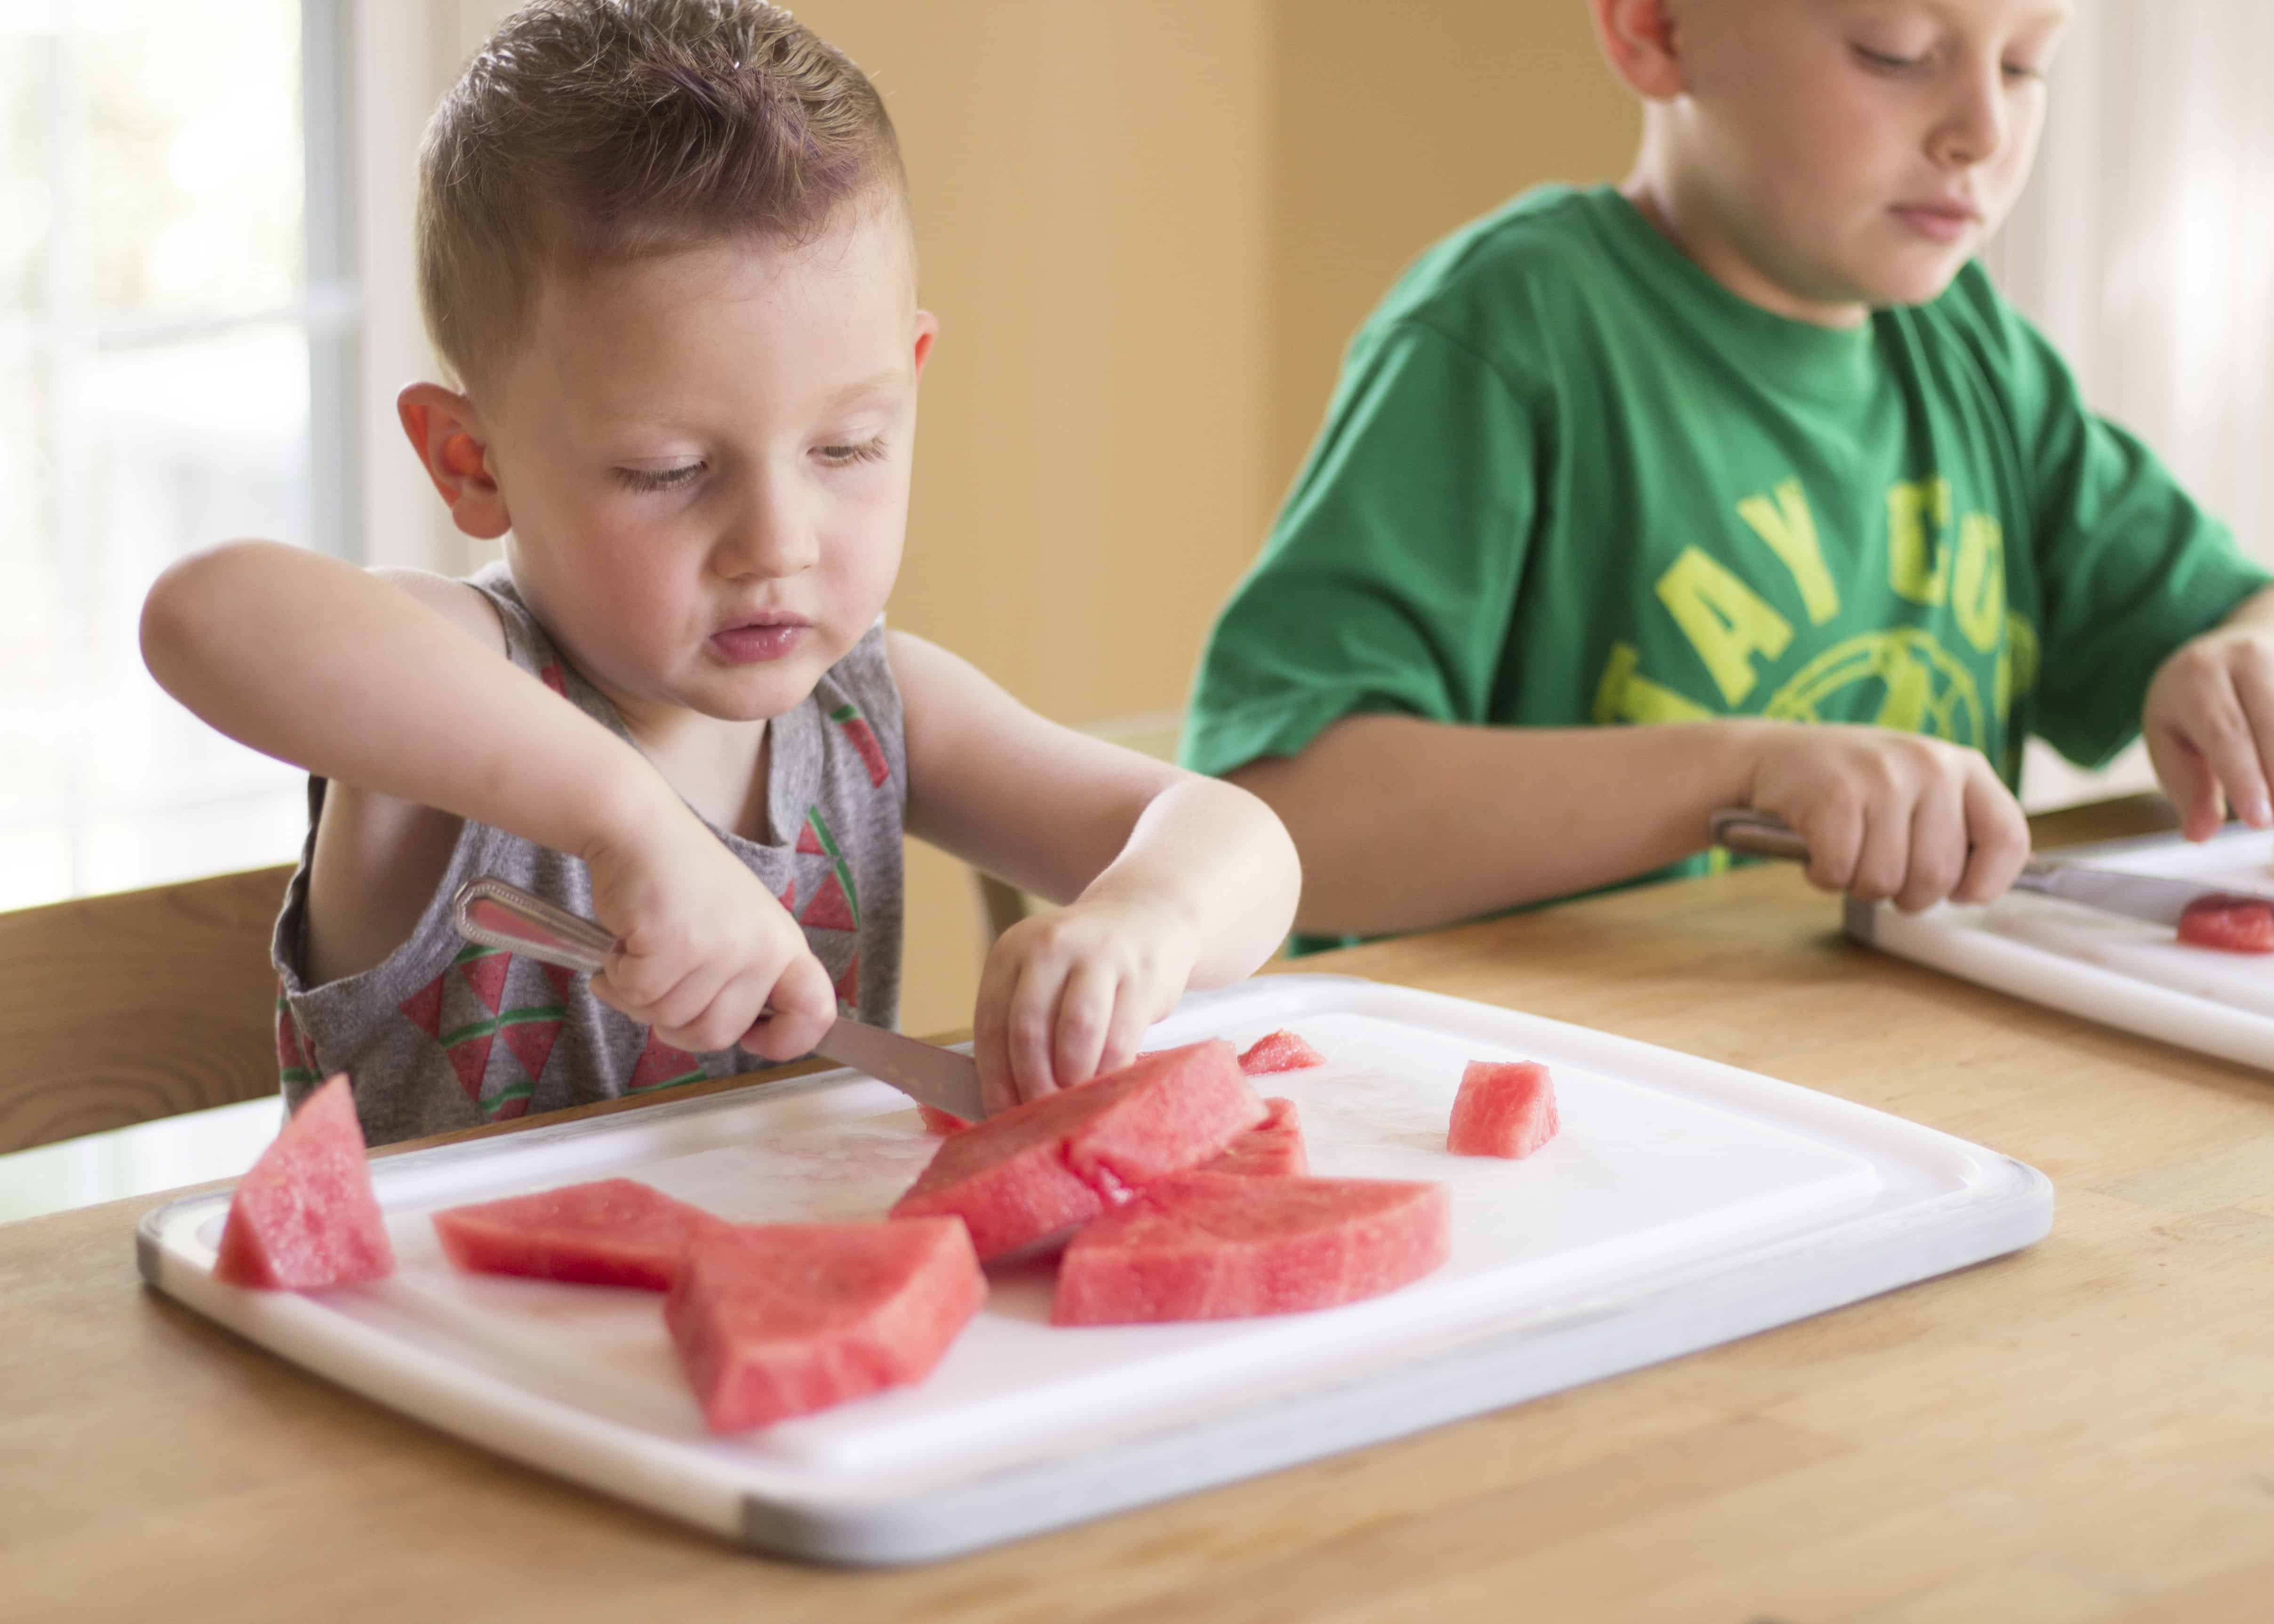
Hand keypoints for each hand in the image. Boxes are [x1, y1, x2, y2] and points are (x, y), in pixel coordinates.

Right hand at [580, 805, 835, 1060]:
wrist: (640, 830)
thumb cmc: (682, 886)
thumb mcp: (736, 929)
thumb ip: (744, 980)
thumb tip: (741, 1037)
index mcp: (783, 946)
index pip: (815, 1011)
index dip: (787, 1041)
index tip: (751, 1037)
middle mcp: (761, 947)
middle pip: (717, 1035)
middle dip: (674, 1023)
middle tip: (657, 984)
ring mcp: (720, 944)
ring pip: (669, 1018)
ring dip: (638, 996)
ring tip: (638, 953)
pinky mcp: (674, 940)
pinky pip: (636, 994)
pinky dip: (615, 979)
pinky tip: (621, 945)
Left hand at [970, 893, 1199, 1110]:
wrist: (1146, 920)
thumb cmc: (1081, 968)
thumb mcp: (1040, 977)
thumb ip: (1018, 1024)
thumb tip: (1004, 1103)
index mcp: (1012, 950)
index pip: (992, 1023)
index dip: (995, 1078)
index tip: (1000, 1117)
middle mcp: (1051, 945)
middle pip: (1030, 1029)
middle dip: (1033, 1084)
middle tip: (1040, 1119)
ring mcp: (1099, 955)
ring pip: (1077, 1032)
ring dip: (1072, 1081)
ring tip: (1071, 1107)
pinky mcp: (1141, 974)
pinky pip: (1121, 1038)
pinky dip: (1108, 1073)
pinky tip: (1102, 1089)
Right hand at [1742, 722, 2029, 910]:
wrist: (1770, 755)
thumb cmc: (1852, 785)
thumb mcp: (1917, 788)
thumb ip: (1955, 827)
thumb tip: (1987, 886)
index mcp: (1961, 766)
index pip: (2006, 837)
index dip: (1987, 881)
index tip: (1960, 894)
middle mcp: (1930, 765)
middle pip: (1937, 875)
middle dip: (1905, 894)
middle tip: (1880, 872)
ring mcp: (1882, 777)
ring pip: (1884, 881)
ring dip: (1858, 885)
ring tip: (1845, 854)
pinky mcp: (1835, 794)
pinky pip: (1840, 872)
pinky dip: (1824, 877)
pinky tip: (1816, 851)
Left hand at [2143, 624, 2273, 839]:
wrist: (2231, 648)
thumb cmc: (2193, 707)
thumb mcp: (2171, 739)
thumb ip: (2186, 786)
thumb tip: (2199, 835)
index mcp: (2198, 677)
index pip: (2224, 734)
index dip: (2244, 779)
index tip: (2260, 821)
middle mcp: (2247, 658)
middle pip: (2273, 724)